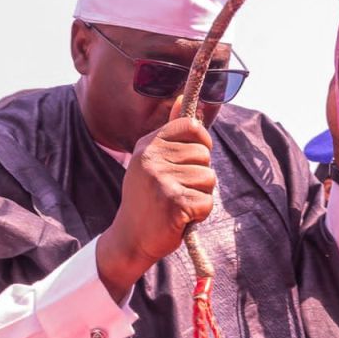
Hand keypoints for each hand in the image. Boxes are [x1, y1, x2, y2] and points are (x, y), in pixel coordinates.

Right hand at [97, 101, 214, 301]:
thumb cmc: (147, 199)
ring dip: (200, 195)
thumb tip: (183, 99)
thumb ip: (170, 133)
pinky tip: (180, 218)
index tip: (194, 158)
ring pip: (209, 178)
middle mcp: (152, 158)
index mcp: (148, 144)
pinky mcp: (174, 203)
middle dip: (199, 175)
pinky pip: (207, 202)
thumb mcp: (152, 161)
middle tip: (177, 190)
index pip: (190, 126)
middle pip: (204, 155)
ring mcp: (161, 180)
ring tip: (178, 204)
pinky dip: (200, 214)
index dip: (201, 141)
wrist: (129, 238)